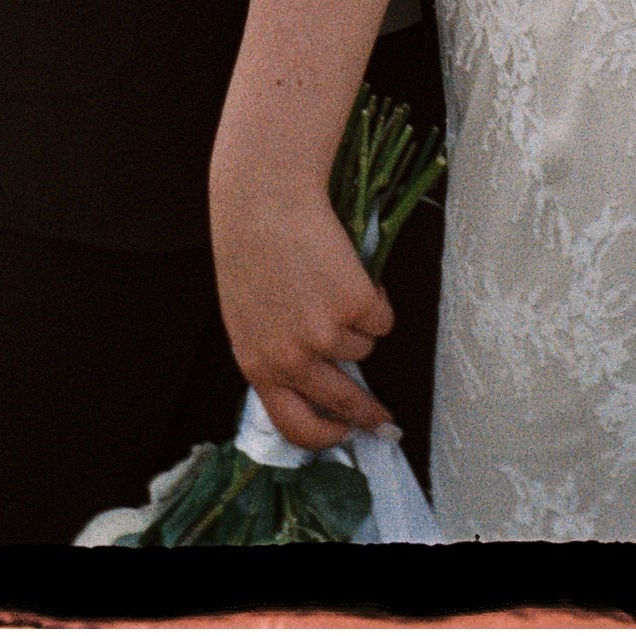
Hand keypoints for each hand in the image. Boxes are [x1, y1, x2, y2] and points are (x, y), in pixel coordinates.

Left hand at [211, 175, 396, 453]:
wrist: (265, 198)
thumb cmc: (253, 246)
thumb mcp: (251, 315)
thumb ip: (277, 352)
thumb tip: (316, 381)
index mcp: (258, 364)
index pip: (293, 426)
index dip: (323, 437)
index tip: (343, 436)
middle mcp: (292, 358)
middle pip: (343, 402)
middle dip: (369, 413)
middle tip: (384, 419)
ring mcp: (326, 334)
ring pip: (363, 348)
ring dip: (357, 323)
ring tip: (331, 281)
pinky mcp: (356, 306)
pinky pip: (382, 318)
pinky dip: (375, 297)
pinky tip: (348, 268)